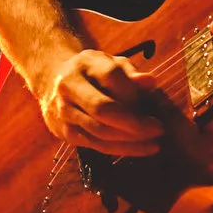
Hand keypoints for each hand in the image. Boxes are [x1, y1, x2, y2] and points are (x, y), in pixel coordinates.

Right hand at [35, 48, 162, 156]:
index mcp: (84, 63)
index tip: (149, 103)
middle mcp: (69, 87)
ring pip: (99, 132)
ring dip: (130, 141)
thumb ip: (131, 72)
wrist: (53, 81)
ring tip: (154, 143)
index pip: (111, 76)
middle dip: (133, 123)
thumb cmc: (93, 72)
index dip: (133, 92)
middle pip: (102, 109)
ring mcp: (64, 111)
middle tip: (158, 129)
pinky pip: (95, 145)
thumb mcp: (111, 63)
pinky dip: (120, 149)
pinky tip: (140, 149)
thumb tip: (150, 82)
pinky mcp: (64, 132)